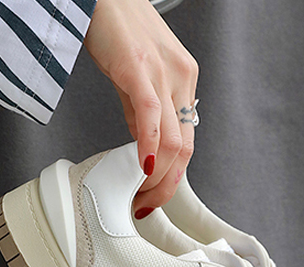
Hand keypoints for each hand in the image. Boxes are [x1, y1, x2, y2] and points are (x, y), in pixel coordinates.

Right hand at [84, 0, 198, 216]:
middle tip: (146, 203)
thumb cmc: (117, 26)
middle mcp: (181, 78)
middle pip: (185, 148)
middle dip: (167, 186)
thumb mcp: (137, 76)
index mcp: (183, 81)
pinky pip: (151, 116)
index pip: (186, 142)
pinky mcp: (139, 67)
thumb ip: (141, 112)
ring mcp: (163, 72)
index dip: (173, 177)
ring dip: (157, 176)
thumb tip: (143, 146)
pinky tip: (141, 166)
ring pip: (173, 140)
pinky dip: (148, 147)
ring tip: (139, 194)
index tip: (154, 196)